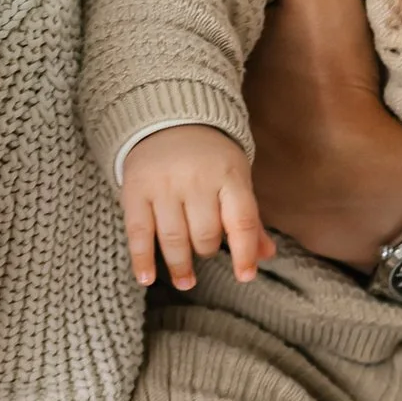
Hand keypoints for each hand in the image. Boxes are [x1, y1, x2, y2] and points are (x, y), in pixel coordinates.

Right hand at [120, 126, 272, 291]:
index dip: (245, 253)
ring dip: (180, 265)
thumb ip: (248, 219)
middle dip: (208, 249)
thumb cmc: (210, 159)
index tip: (245, 277)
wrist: (167, 119)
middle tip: (206, 250)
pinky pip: (138, 231)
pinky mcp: (135, 189)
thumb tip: (266, 256)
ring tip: (186, 281)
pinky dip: (142, 259)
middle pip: (206, 234)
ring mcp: (164, 184)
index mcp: (229, 175)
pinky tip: (146, 279)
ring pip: (174, 238)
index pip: (242, 222)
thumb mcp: (235, 180)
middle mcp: (196, 178)